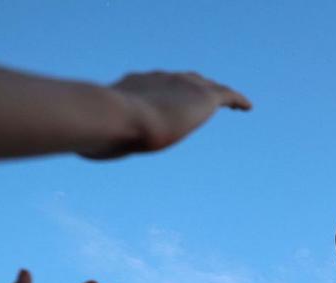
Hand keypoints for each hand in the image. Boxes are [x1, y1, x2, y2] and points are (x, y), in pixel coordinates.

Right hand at [82, 71, 250, 158]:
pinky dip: (237, 100)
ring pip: (204, 85)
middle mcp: (158, 79)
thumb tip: (88, 150)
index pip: (149, 85)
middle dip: (187, 86)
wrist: (121, 116)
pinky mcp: (204, 96)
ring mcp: (182, 85)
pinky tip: (247, 107)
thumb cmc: (103, 129)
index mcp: (131, 86)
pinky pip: (226, 95)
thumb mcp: (98, 137)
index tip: (161, 100)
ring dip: (214, 91)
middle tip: (196, 95)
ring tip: (225, 99)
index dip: (157, 91)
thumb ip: (97, 141)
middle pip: (179, 80)